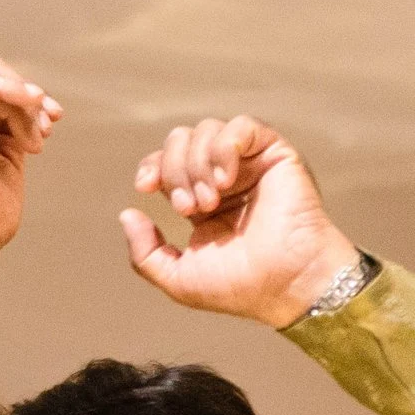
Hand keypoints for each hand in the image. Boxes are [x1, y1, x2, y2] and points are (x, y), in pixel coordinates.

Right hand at [0, 54, 61, 277]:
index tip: (53, 120)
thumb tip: (31, 104)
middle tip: (46, 127)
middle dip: (25, 96)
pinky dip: (7, 91)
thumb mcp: (5, 159)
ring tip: (35, 137)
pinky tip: (28, 107)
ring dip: (20, 101)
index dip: (25, 95)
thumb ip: (9, 128)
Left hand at [119, 116, 361, 326]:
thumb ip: (145, 254)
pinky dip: (224, 147)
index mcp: (202, 202)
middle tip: (191, 208)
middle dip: (175, 171)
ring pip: (206, 130)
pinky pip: (241, 126)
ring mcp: (250, 165)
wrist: (286, 284)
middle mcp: (225, 179)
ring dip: (197, 164)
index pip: (166, 163)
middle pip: (180, 140)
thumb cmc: (241, 288)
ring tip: (211, 200)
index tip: (145, 186)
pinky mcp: (275, 154)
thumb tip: (128, 214)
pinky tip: (226, 179)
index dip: (152, 166)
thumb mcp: (179, 280)